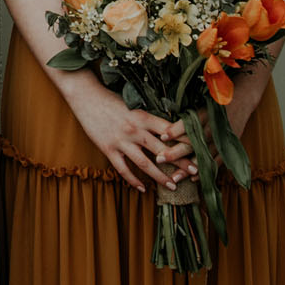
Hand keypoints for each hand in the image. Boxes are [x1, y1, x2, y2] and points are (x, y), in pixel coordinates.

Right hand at [69, 81, 197, 194]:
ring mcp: (121, 140)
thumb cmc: (110, 99)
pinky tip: (143, 189)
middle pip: (162, 150)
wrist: (85, 96)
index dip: (185, 142)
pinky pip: (123, 169)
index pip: (170, 131)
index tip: (199, 150)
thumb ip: (149, 119)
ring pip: (145, 163)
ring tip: (172, 186)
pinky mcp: (108, 148)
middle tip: (195, 172)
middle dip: (180, 162)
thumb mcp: (133, 105)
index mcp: (143, 116)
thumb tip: (168, 129)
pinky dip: (133, 180)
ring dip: (160, 177)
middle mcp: (135, 129)